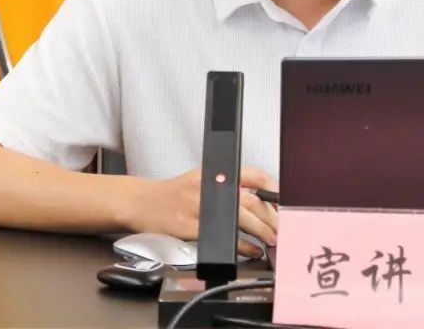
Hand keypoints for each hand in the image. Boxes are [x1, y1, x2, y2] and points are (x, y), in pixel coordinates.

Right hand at [127, 167, 277, 257]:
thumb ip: (227, 186)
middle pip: (251, 200)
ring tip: (272, 241)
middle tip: (282, 228)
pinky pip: (223, 237)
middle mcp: (210, 186)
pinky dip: (241, 246)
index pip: (253, 175)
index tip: (283, 203)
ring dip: (261, 231)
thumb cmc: (173, 194)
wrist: (141, 202)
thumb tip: (257, 201)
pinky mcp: (191, 226)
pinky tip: (251, 251)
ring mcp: (200, 206)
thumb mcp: (201, 179)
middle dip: (271, 217)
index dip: (272, 189)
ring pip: (240, 218)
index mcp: (215, 173)